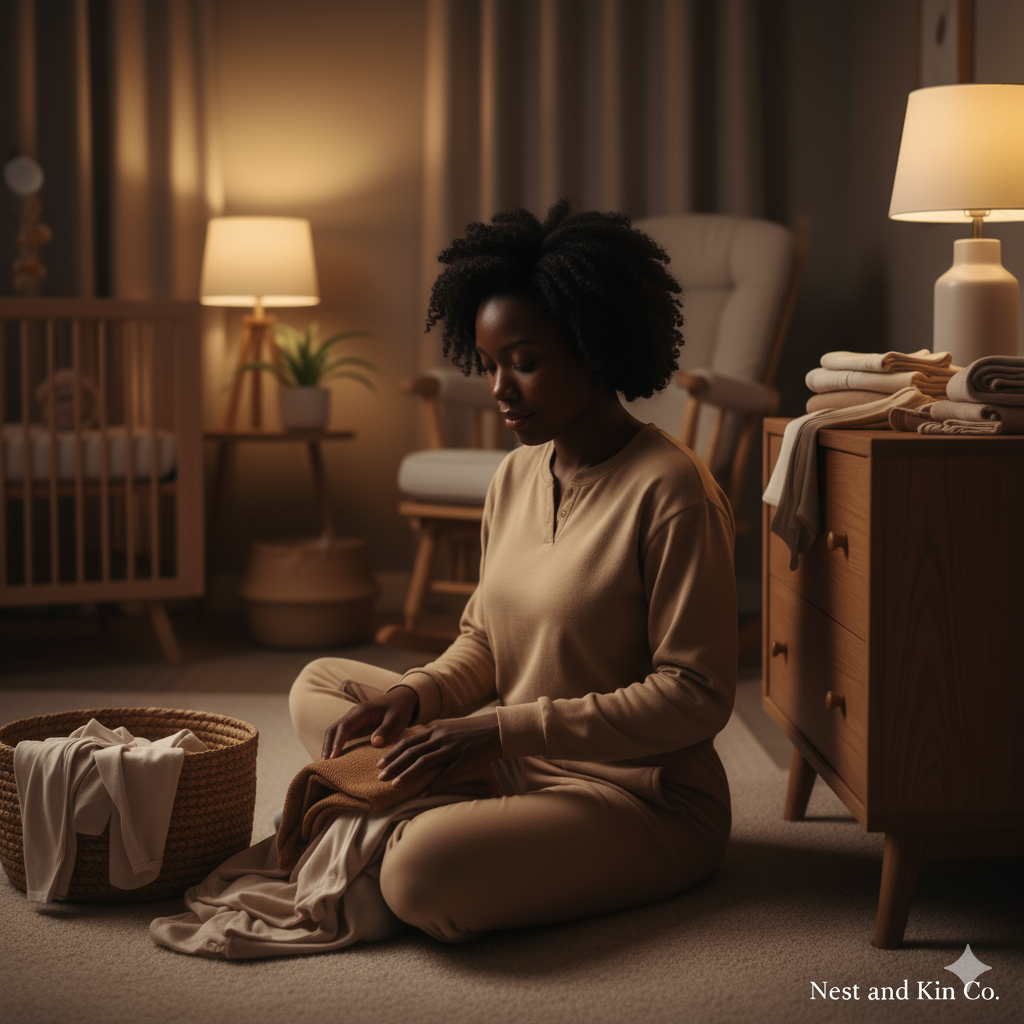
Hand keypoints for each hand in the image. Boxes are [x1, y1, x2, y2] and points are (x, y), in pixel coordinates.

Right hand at [320, 685, 418, 759]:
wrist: (401, 698)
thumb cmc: (400, 708)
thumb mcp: (397, 719)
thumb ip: (386, 730)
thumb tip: (374, 743)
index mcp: (362, 711)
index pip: (344, 727)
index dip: (337, 742)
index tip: (333, 758)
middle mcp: (353, 714)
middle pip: (333, 729)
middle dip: (327, 746)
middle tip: (324, 765)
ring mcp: (352, 719)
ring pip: (333, 732)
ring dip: (328, 746)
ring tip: (326, 765)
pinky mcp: (354, 724)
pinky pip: (340, 734)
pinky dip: (334, 745)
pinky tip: (335, 758)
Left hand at [376, 713, 500, 792]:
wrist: (497, 729)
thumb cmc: (473, 730)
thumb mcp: (450, 727)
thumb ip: (434, 734)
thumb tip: (417, 743)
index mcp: (436, 729)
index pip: (408, 741)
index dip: (392, 753)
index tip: (379, 763)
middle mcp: (441, 737)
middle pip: (411, 752)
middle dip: (393, 765)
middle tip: (380, 777)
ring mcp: (452, 748)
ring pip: (424, 762)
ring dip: (407, 775)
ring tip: (394, 786)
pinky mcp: (464, 760)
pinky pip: (446, 774)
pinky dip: (433, 785)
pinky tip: (423, 794)